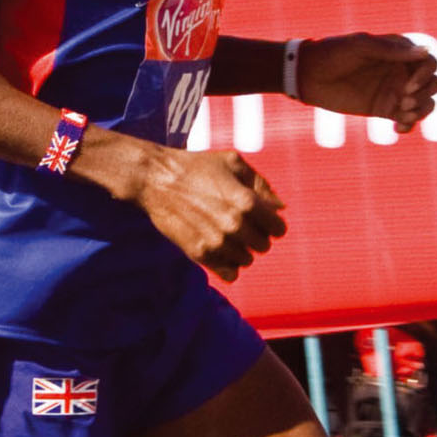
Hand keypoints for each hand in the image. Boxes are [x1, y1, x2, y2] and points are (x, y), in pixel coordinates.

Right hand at [137, 147, 287, 282]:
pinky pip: (229, 274)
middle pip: (263, 246)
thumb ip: (262, 185)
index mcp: (247, 202)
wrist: (156, 179)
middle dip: (256, 235)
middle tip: (238, 222)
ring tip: (224, 233)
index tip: (260, 217)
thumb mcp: (233, 163)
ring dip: (240, 250)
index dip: (272, 222)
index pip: (278, 229)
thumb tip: (281, 208)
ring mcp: (216, 242)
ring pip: (246, 260)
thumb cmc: (197, 166)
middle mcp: (234, 225)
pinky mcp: (199, 254)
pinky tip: (219, 250)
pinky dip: (228, 265)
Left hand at [296, 33, 436, 132]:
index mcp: (399, 51)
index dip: (426, 75)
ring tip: (402, 116)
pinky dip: (410, 125)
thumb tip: (425, 51)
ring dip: (421, 111)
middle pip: (433, 84)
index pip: (429, 62)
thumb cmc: (333, 53)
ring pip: (425, 102)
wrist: (307, 75)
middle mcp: (401, 70)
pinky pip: (408, 119)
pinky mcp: (384, 109)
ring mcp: (394, 90)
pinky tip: (397, 129)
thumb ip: (391, 50)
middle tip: (403, 102)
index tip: (408, 85)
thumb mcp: (360, 46)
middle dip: (425, 94)